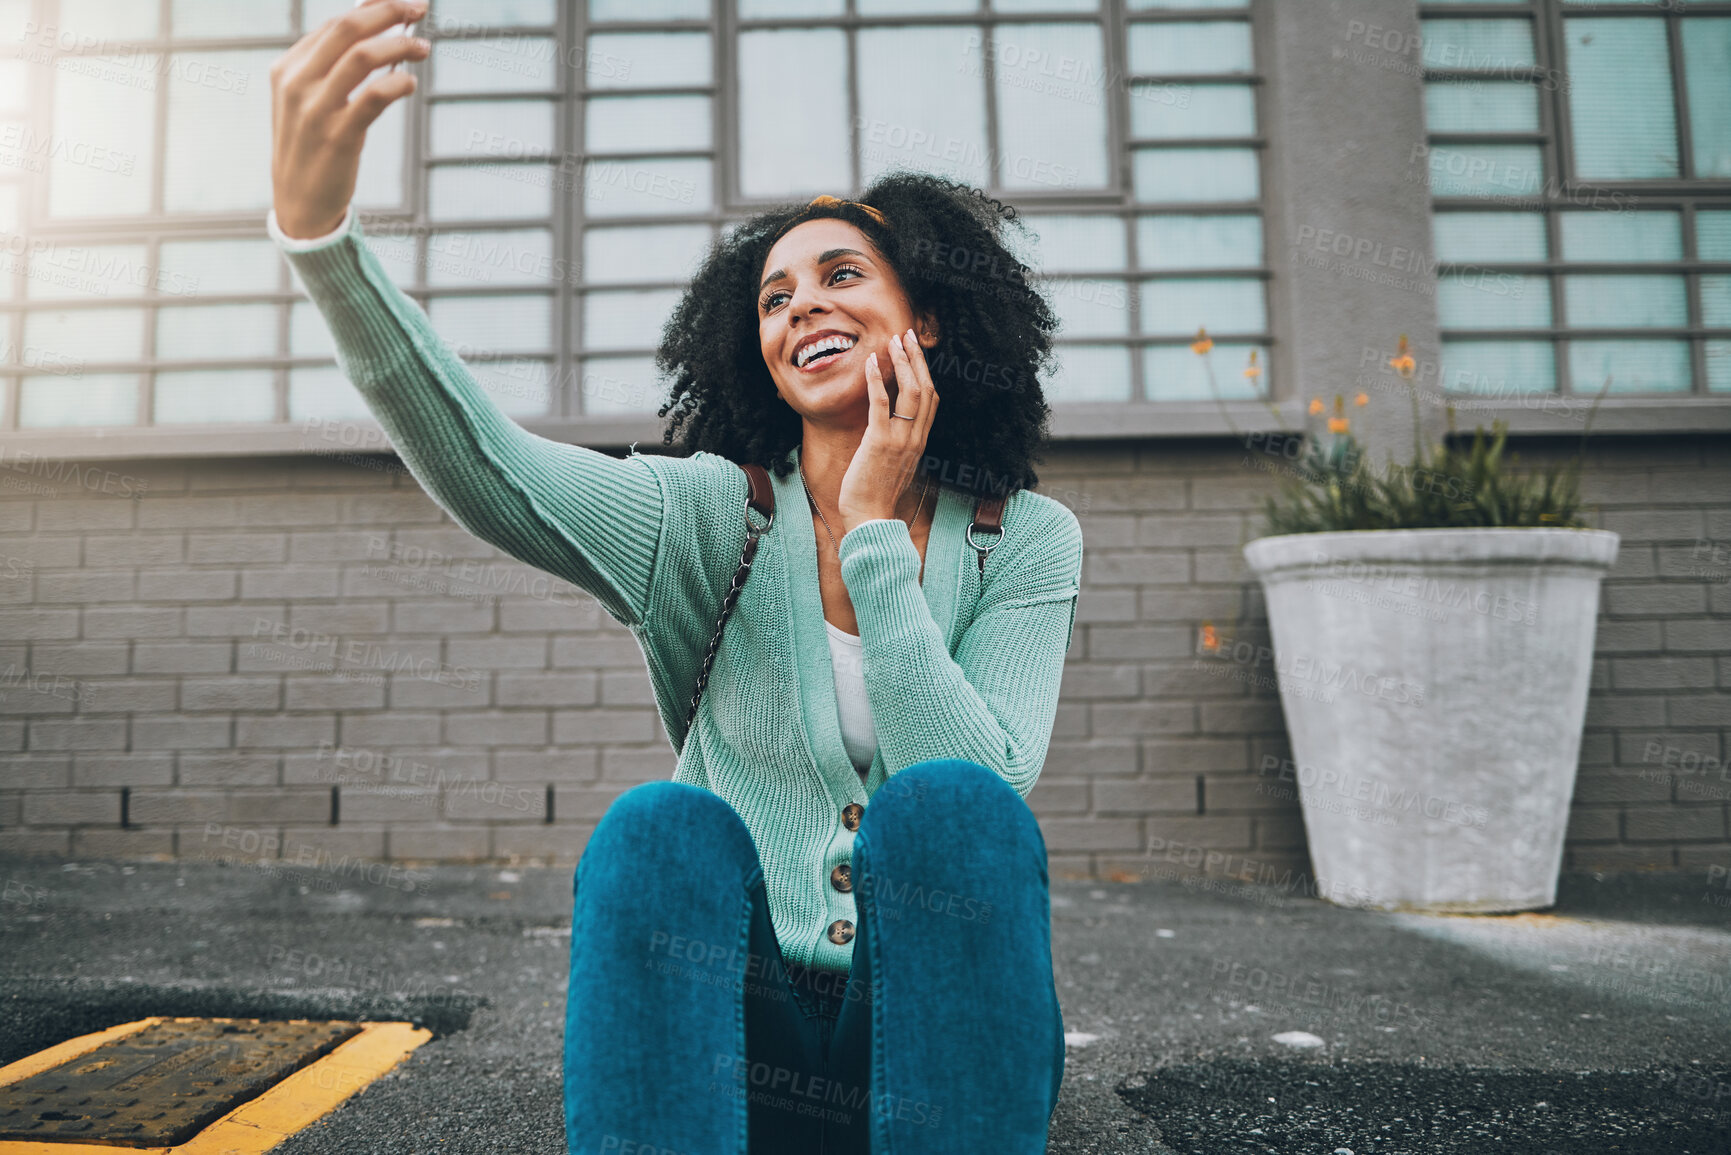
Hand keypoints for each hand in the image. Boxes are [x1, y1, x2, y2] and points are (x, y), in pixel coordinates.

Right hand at [269, 0, 430, 238]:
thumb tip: (373, 22)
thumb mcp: (310, 100)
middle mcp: (296, 83)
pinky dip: (397, 83)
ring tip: (424, 48)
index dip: (374, 6)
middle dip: (388, 10)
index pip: (335, 23)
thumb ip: (333, 65)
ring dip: (400, 45)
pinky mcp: (337, 136)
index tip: (405, 2)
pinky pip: (372, 97)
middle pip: (347, 28)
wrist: (299, 203)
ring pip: (362, 57)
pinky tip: (410, 83)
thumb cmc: (313, 147)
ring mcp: (315, 110)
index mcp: (287, 69)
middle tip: (419, 8)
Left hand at [837, 328, 938, 534]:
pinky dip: (878, 381)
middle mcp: (915, 438)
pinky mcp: (879, 442)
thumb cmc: (876, 495)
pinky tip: (872, 363)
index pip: (930, 400)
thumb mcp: (893, 464)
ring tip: (893, 342)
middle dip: (917, 359)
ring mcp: (899, 440)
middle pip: (925, 389)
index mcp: (919, 442)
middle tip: (907, 336)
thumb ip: (896, 443)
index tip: (915, 353)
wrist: (870, 519)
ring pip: (910, 393)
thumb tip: (889, 424)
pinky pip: (882, 405)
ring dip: (902, 363)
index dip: (925, 372)